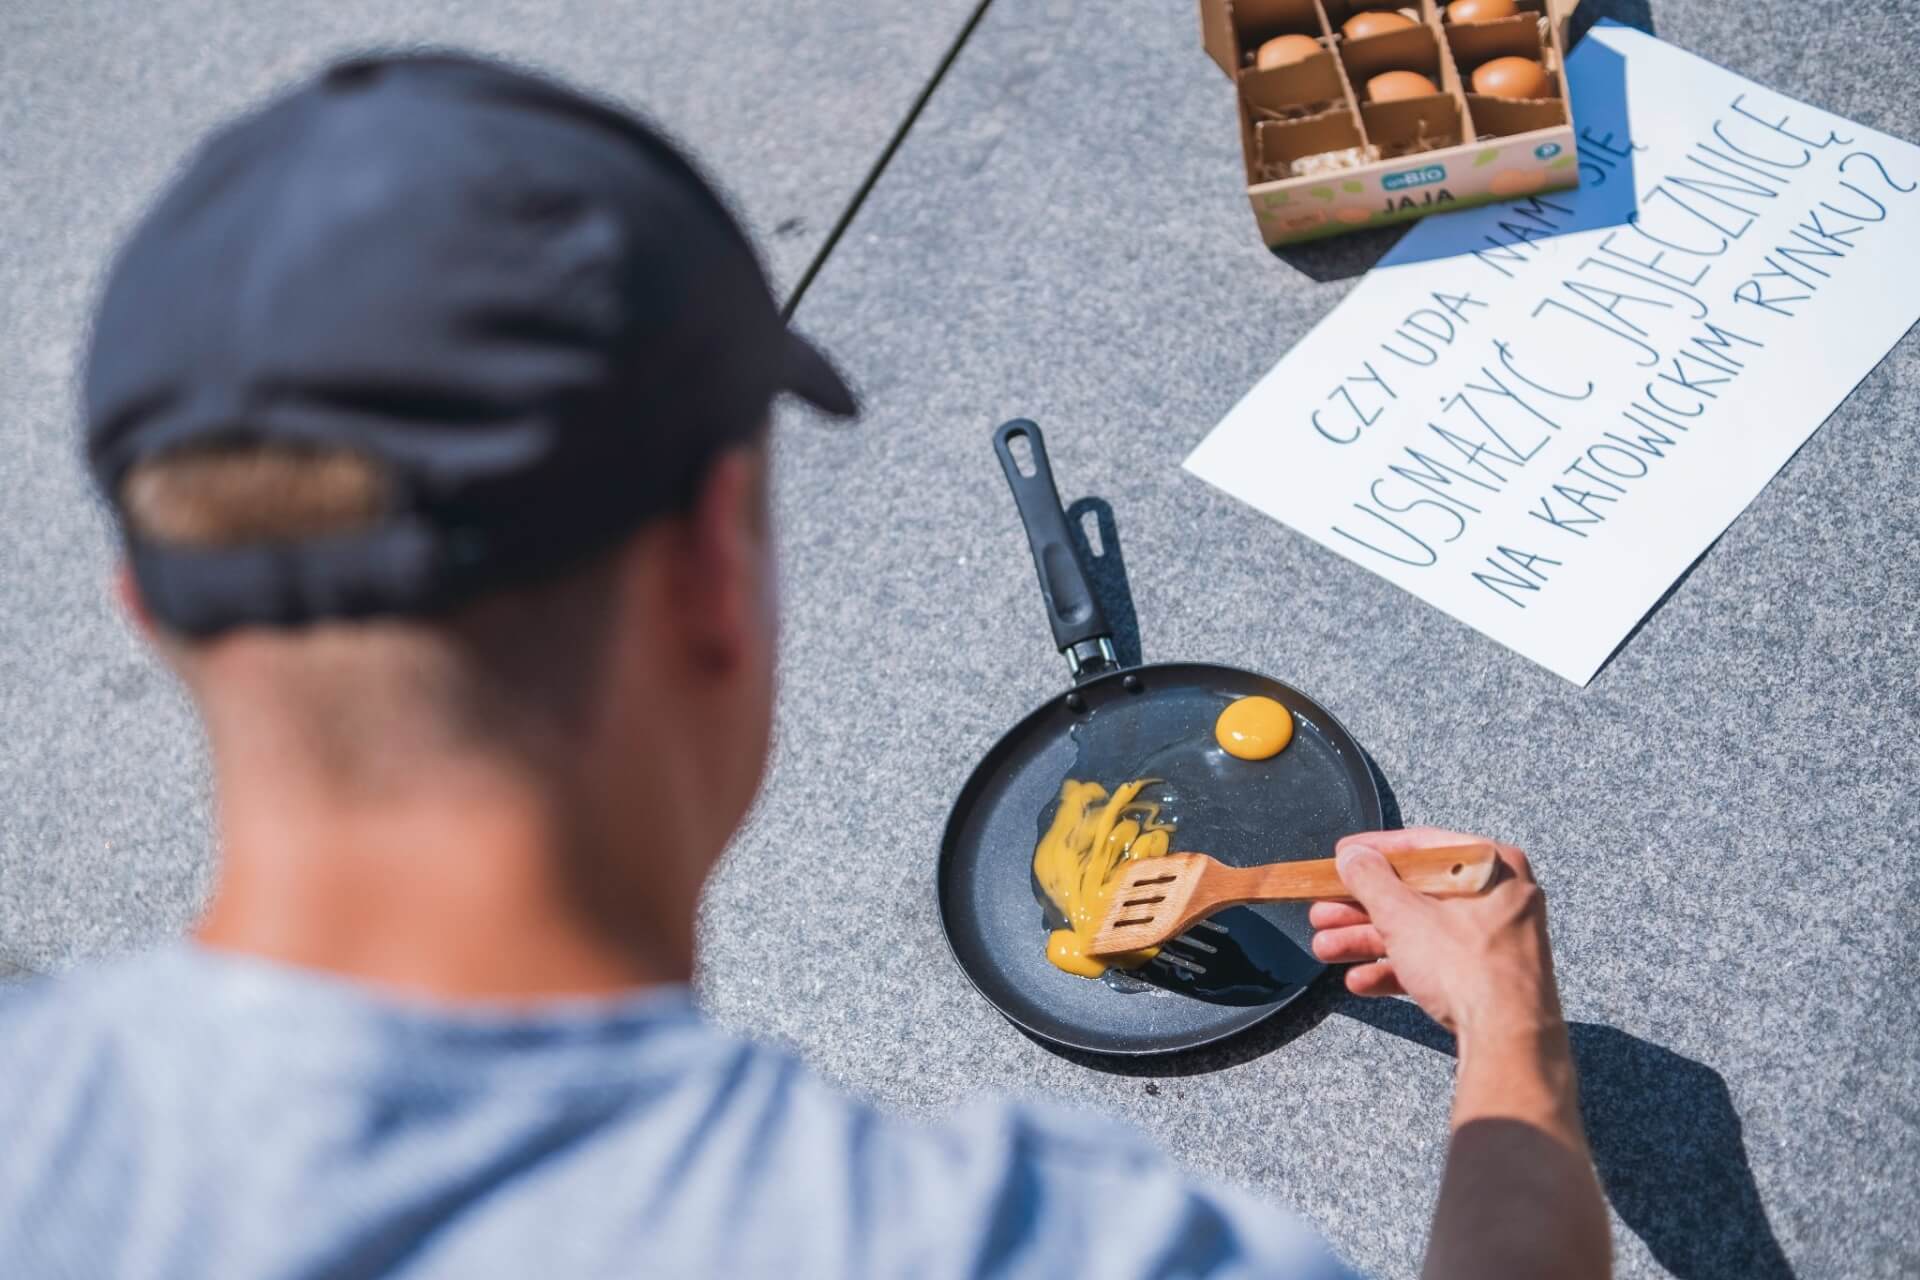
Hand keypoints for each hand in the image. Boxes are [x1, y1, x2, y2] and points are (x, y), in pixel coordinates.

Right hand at [1309, 827, 1564, 1041]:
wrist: (1508, 1040)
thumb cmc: (1470, 967)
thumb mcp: (1404, 914)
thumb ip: (1370, 880)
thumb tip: (1352, 857)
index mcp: (1490, 866)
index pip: (1421, 846)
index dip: (1373, 851)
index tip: (1343, 856)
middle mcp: (1496, 898)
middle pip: (1414, 893)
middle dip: (1360, 908)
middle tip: (1324, 910)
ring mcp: (1492, 941)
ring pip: (1419, 931)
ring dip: (1367, 941)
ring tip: (1326, 948)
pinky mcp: (1485, 977)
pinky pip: (1434, 963)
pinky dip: (1396, 968)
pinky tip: (1360, 979)